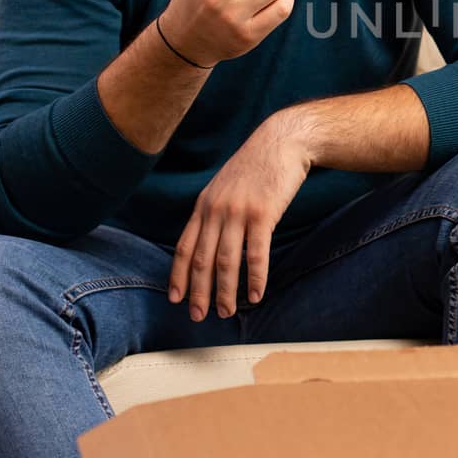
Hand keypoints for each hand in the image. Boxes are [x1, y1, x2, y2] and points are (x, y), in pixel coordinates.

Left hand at [168, 117, 310, 319]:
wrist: (281, 142)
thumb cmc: (256, 166)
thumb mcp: (224, 186)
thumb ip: (214, 211)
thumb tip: (209, 241)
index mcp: (204, 205)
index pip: (185, 247)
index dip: (179, 276)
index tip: (176, 298)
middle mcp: (216, 210)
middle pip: (202, 260)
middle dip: (199, 292)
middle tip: (199, 316)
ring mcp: (238, 212)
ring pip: (226, 261)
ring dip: (225, 291)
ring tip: (226, 312)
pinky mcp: (262, 214)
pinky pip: (256, 254)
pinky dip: (255, 278)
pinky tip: (256, 294)